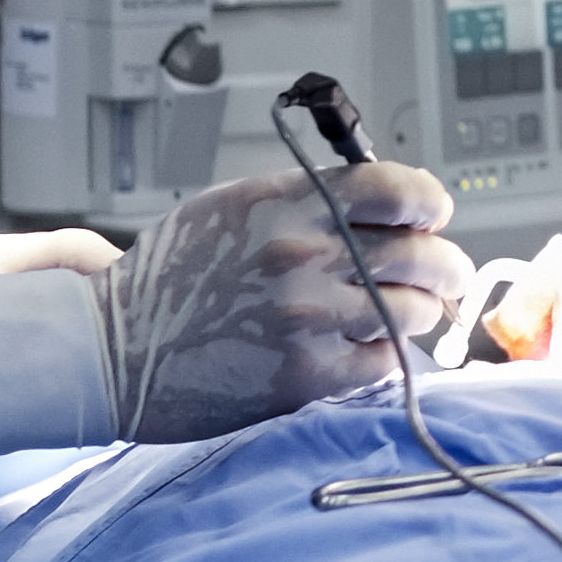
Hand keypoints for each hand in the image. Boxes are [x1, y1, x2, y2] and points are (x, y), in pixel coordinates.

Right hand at [104, 158, 482, 440]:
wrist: (114, 351)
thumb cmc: (169, 279)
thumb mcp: (230, 207)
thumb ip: (304, 199)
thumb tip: (382, 205)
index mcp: (284, 202)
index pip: (394, 187)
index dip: (428, 201)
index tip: (434, 214)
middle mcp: (302, 253)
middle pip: (421, 253)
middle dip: (445, 265)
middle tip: (448, 274)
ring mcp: (307, 315)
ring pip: (413, 309)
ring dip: (419, 312)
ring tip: (404, 314)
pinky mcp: (306, 374)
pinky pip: (384, 360)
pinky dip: (387, 354)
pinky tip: (369, 348)